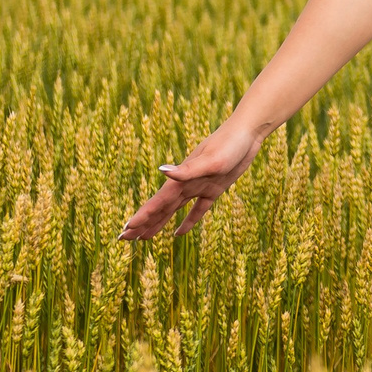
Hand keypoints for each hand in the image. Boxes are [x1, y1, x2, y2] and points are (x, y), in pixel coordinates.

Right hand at [122, 123, 263, 238]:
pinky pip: (197, 210)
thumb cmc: (229, 144)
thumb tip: (161, 171)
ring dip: (159, 223)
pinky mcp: (214, 189)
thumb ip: (186, 169)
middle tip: (124, 239)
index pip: (157, 202)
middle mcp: (186, 184)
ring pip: (174, 210)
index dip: (142, 217)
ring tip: (144, 238)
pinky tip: (178, 233)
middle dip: (142, 223)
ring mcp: (199, 187)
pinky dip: (188, 222)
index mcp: (182, 179)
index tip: (126, 230)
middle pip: (160, 208)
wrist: (247, 133)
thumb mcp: (210, 159)